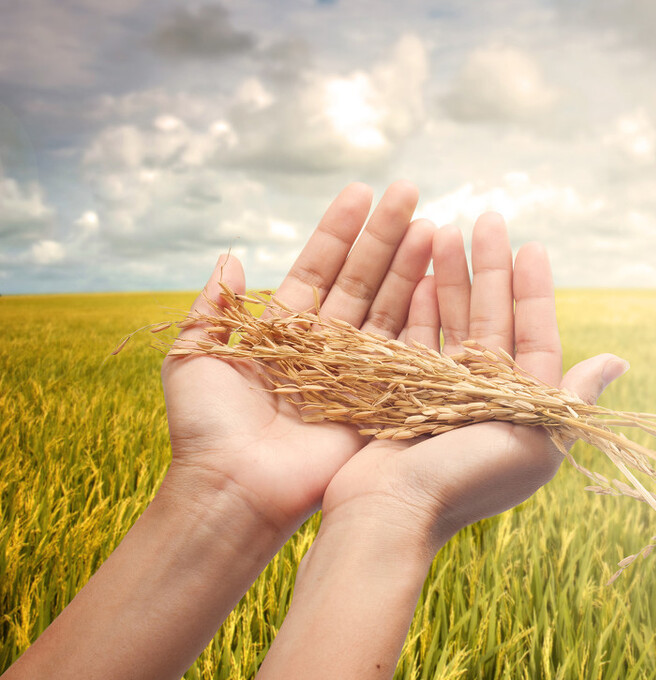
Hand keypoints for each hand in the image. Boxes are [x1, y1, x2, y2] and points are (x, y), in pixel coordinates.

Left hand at [161, 181, 434, 535]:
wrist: (234, 488)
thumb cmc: (206, 428)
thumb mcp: (193, 355)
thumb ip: (214, 307)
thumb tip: (229, 256)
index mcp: (286, 332)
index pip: (318, 268)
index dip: (339, 231)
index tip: (361, 191)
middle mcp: (326, 345)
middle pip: (361, 279)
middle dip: (384, 235)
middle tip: (409, 191)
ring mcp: (356, 370)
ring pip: (388, 305)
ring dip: (409, 263)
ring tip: (430, 223)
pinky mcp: (380, 397)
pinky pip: (404, 346)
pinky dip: (421, 311)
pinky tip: (437, 275)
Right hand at [319, 211, 627, 553]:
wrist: (390, 516)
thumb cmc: (467, 481)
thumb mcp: (535, 440)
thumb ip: (572, 397)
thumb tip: (619, 360)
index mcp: (523, 408)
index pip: (535, 334)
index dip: (534, 290)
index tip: (532, 245)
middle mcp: (485, 397)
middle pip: (492, 318)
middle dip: (490, 267)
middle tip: (487, 218)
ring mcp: (441, 392)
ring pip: (453, 320)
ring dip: (453, 275)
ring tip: (447, 228)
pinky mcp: (402, 391)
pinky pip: (415, 335)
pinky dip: (420, 302)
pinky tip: (422, 269)